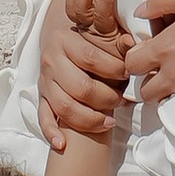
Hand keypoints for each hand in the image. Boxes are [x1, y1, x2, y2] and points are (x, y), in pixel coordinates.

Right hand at [36, 0, 128, 146]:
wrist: (59, 35)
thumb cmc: (87, 37)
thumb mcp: (102, 31)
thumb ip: (117, 38)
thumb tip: (132, 45)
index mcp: (66, 40)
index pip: (93, 59)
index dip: (115, 70)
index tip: (130, 75)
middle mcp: (52, 60)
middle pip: (80, 87)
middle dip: (106, 98)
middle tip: (122, 100)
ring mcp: (45, 81)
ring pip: (64, 106)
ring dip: (89, 119)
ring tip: (109, 122)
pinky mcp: (42, 96)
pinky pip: (43, 117)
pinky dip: (51, 132)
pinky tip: (62, 144)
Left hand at [125, 11, 174, 105]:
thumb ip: (159, 1)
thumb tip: (140, 12)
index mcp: (166, 47)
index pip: (132, 65)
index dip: (135, 56)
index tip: (147, 47)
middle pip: (145, 91)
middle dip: (147, 79)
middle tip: (158, 63)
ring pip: (165, 99)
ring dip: (164, 88)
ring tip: (174, 69)